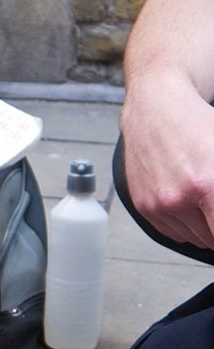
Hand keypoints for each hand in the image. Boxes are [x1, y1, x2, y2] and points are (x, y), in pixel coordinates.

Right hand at [121, 79, 213, 249]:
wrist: (156, 109)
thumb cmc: (197, 124)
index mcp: (205, 184)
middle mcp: (177, 198)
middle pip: (212, 239)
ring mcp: (156, 204)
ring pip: (195, 239)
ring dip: (205, 227)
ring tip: (206, 201)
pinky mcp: (142, 205)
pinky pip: (173, 233)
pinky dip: (185, 225)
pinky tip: (190, 203)